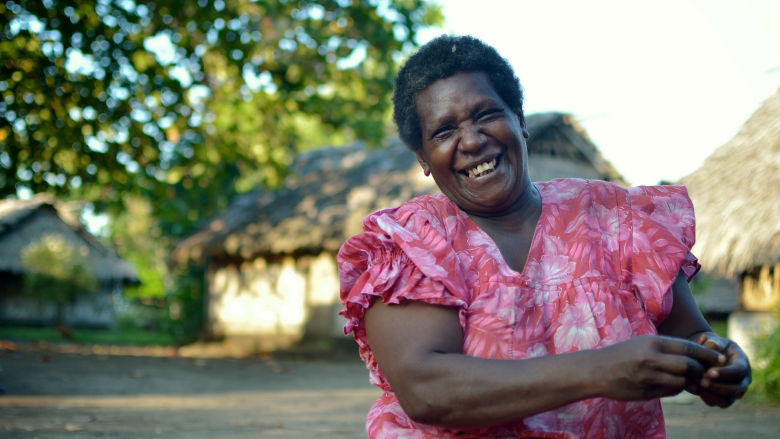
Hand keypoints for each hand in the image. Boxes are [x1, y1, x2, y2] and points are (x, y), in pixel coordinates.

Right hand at [598, 335, 725, 400]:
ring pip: (682, 381)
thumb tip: (696, 355)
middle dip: (701, 370)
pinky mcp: (645, 392)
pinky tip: (671, 384)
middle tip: (705, 372)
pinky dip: (677, 388)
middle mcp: (651, 359)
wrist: (596, 370)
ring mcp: (648, 377)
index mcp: (652, 342)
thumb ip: (667, 348)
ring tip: (689, 378)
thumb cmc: (622, 354)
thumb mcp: (643, 343)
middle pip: (689, 366)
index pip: (688, 348)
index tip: (720, 358)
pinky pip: (670, 392)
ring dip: (690, 381)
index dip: (707, 354)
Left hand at [687, 332, 751, 406]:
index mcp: (742, 363)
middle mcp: (742, 379)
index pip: (739, 371)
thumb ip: (712, 342)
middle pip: (738, 390)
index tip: (709, 372)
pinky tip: (694, 389)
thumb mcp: (712, 340)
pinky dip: (707, 398)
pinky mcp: (724, 397)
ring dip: (712, 395)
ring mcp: (734, 390)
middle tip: (701, 381)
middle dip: (719, 387)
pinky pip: (719, 403)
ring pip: (728, 400)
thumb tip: (712, 345)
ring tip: (696, 386)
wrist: (704, 353)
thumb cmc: (710, 345)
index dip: (725, 373)